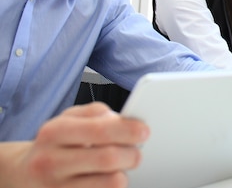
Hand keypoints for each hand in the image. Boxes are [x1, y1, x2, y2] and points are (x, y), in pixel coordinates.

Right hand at [1, 102, 148, 187]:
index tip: (144, 131)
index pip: (100, 130)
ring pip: (110, 183)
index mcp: (54, 132)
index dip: (128, 130)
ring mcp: (56, 187)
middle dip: (132, 154)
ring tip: (121, 167)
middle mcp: (51, 161)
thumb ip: (96, 112)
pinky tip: (107, 179)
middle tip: (137, 153)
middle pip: (108, 159)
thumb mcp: (69, 118)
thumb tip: (122, 119)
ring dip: (124, 174)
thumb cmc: (55, 142)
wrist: (25, 173)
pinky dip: (112, 187)